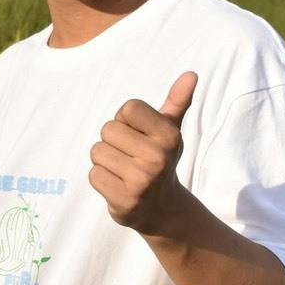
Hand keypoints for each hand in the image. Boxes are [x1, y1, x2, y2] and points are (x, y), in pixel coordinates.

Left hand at [89, 71, 198, 232]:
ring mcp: (142, 181)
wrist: (163, 210)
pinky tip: (119, 186)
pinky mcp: (125, 200)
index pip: (127, 109)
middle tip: (130, 158)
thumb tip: (191, 74)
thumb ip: (177, 101)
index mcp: (169, 135)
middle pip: (108, 130)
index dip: (126, 121)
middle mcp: (158, 157)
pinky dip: (101, 180)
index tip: (139, 137)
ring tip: (124, 172)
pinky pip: (94, 175)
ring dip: (105, 161)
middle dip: (113, 142)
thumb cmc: (161, 160)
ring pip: (97, 151)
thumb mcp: (170, 131)